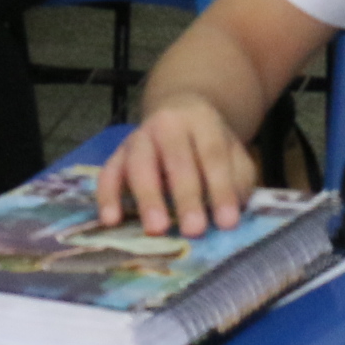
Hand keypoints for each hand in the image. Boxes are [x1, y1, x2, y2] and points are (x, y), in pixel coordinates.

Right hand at [97, 91, 255, 236]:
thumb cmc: (209, 146)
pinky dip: (107, 196)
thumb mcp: (234, 154)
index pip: (213, 154)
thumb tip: (231, 217)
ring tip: (157, 229)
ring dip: (148, 197)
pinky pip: (108, 173)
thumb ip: (237, 180)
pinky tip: (111, 221)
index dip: (221, 188)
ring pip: (140, 164)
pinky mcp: (117, 154)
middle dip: (186, 196)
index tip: (228, 223)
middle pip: (176, 158)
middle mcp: (167, 125)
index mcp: (202, 121)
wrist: (178, 114)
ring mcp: (139, 137)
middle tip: (195, 230)